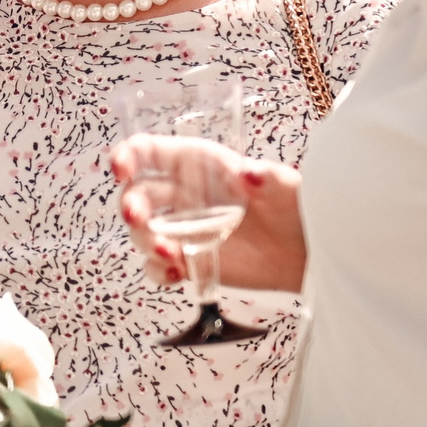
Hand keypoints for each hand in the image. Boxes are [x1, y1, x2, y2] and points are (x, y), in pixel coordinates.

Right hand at [112, 137, 307, 294]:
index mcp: (197, 164)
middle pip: (138, 194)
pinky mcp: (188, 258)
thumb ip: (268, 177)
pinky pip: (158, 266)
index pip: (150, 152)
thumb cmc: (294, 208)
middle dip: (130, 206)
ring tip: (171, 255)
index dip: (128, 156)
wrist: (305, 252)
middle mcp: (183, 194)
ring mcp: (183, 228)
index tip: (121, 170)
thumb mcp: (286, 185)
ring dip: (146, 242)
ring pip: (143, 232)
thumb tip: (250, 174)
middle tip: (139, 219)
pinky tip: (176, 274)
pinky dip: (158, 271)